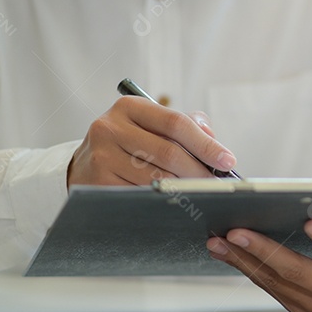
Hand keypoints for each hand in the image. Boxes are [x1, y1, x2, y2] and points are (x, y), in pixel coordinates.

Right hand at [68, 96, 236, 186]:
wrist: (84, 165)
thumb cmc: (130, 144)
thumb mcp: (151, 125)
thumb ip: (186, 125)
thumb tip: (213, 139)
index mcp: (130, 107)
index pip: (175, 123)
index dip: (205, 144)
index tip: (227, 160)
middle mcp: (110, 127)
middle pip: (168, 153)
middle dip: (198, 171)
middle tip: (217, 184)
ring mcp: (101, 156)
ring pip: (155, 178)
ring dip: (183, 189)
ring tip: (200, 194)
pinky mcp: (96, 183)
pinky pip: (140, 195)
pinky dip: (161, 201)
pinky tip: (174, 203)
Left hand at [206, 216, 311, 311]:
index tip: (311, 222)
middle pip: (299, 272)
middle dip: (265, 250)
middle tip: (238, 231)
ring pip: (277, 281)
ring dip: (245, 259)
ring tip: (220, 239)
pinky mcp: (301, 309)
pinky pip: (270, 287)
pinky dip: (247, 267)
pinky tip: (227, 251)